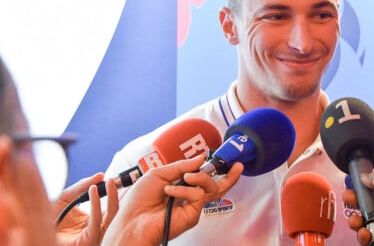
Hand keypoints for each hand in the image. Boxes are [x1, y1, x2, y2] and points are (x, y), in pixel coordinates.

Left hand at [53, 173, 118, 245]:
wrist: (35, 231)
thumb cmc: (49, 218)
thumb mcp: (66, 198)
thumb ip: (82, 186)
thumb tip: (101, 175)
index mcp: (94, 222)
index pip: (112, 207)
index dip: (117, 194)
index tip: (118, 180)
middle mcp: (97, 229)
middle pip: (116, 212)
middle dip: (121, 195)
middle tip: (117, 179)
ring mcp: (94, 236)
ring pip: (112, 217)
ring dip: (113, 198)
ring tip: (109, 182)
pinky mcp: (88, 240)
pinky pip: (96, 221)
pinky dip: (96, 205)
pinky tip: (93, 190)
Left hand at [102, 154, 242, 245]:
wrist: (131, 221)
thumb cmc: (139, 201)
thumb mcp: (159, 174)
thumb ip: (181, 166)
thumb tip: (200, 158)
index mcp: (181, 186)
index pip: (202, 177)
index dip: (212, 167)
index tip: (219, 158)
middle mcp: (189, 197)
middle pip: (217, 187)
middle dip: (230, 176)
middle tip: (237, 166)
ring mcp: (192, 206)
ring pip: (211, 188)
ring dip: (200, 177)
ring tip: (186, 177)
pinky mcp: (192, 215)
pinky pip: (197, 195)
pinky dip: (184, 190)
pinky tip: (170, 191)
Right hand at [342, 171, 373, 245]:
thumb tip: (365, 176)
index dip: (364, 185)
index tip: (354, 183)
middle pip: (367, 203)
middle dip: (355, 200)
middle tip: (349, 198)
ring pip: (363, 219)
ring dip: (356, 219)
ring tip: (357, 220)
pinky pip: (364, 234)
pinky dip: (362, 233)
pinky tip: (365, 232)